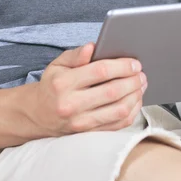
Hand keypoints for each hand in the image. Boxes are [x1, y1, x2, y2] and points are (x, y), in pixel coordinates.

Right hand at [29, 43, 145, 136]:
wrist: (39, 114)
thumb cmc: (52, 85)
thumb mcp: (57, 65)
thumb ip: (75, 55)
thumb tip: (92, 46)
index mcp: (64, 83)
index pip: (100, 71)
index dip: (121, 66)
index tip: (134, 62)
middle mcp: (71, 104)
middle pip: (112, 91)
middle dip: (132, 80)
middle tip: (141, 73)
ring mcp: (81, 123)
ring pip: (118, 110)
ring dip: (135, 96)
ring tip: (141, 85)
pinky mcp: (89, 134)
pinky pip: (118, 124)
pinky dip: (132, 111)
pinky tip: (135, 100)